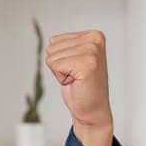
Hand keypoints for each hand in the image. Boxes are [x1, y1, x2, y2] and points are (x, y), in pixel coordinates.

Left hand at [46, 29, 113, 145]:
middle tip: (76, 75)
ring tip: (76, 78)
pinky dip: (61, 78)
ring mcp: (92, 52)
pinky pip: (55, 66)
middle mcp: (95, 40)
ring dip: (61, 72)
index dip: (61, 58)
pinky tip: (76, 82)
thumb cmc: (81, 85)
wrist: (92, 110)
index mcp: (94, 35)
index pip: (54, 40)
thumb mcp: (74, 58)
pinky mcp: (87, 65)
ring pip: (52, 57)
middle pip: (52, 47)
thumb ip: (65, 45)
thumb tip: (50, 40)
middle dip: (60, 65)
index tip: (76, 68)